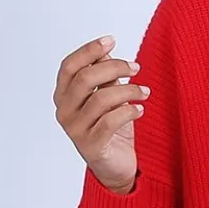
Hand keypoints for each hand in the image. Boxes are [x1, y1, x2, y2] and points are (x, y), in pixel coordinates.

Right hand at [54, 34, 151, 191]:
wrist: (116, 167)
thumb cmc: (110, 128)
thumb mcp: (107, 97)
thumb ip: (104, 77)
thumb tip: (107, 52)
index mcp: (63, 96)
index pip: (69, 66)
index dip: (89, 50)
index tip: (111, 40)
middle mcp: (64, 112)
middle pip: (85, 78)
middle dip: (114, 67)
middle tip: (136, 67)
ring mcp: (75, 130)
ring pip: (101, 98)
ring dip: (128, 90)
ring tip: (145, 92)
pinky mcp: (91, 146)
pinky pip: (111, 121)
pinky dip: (129, 111)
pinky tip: (140, 109)